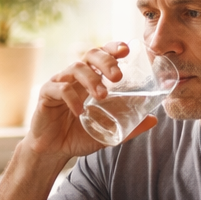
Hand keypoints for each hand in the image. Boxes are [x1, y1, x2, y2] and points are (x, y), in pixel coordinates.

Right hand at [22, 41, 158, 160]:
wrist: (54, 151)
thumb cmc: (79, 135)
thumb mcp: (109, 132)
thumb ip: (129, 127)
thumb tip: (153, 120)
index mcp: (91, 79)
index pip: (102, 55)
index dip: (113, 48)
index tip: (126, 50)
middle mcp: (76, 77)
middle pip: (90, 55)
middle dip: (106, 61)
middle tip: (118, 77)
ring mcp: (59, 83)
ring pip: (75, 68)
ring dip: (91, 79)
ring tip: (102, 95)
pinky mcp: (46, 95)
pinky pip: (59, 88)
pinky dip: (71, 98)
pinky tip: (80, 112)